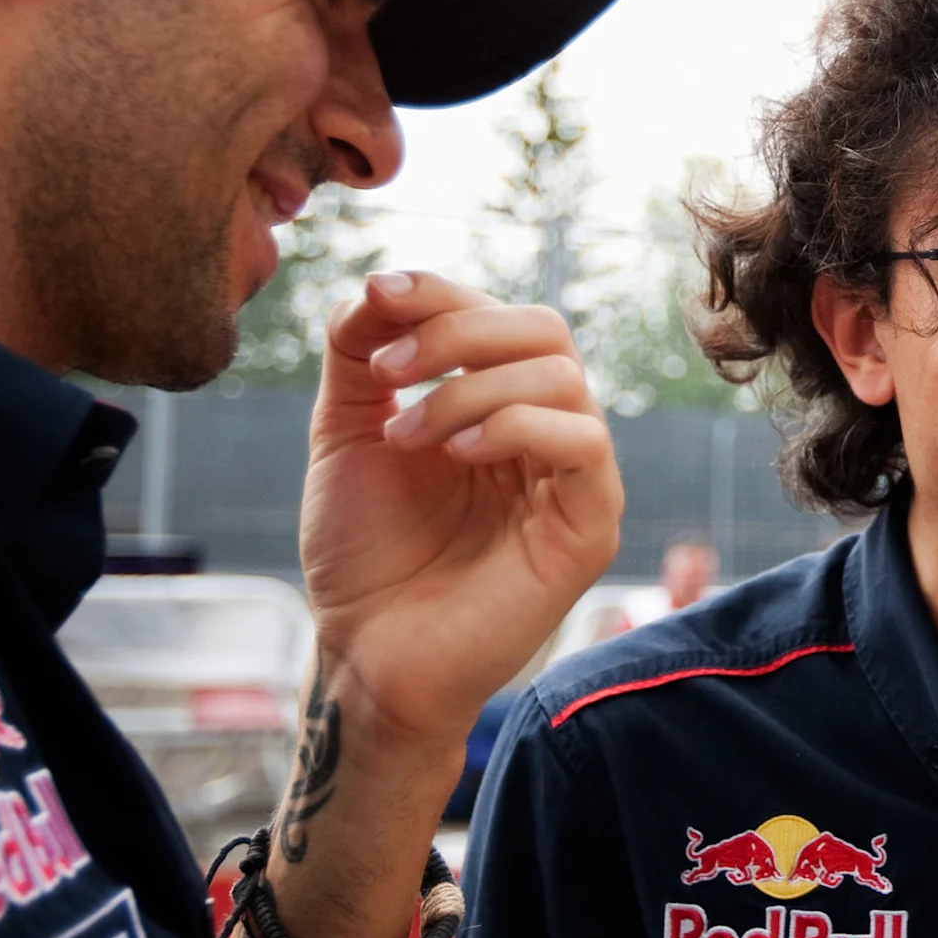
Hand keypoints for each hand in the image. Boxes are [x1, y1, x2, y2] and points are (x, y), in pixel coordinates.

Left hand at [301, 272, 623, 751]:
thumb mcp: (347, 432)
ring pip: (563, 377)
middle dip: (460, 330)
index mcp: (496, 401)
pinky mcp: (589, 527)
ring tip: (406, 435)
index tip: (377, 296)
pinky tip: (458, 454)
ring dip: (472, 388)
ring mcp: (571, 478)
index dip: (441, 291)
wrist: (366, 653)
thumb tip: (379, 284)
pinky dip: (518, 426)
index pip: (495, 314)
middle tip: (389, 370)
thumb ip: (357, 353)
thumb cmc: (363, 554)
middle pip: (544, 329)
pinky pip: (584, 444)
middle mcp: (544, 429)